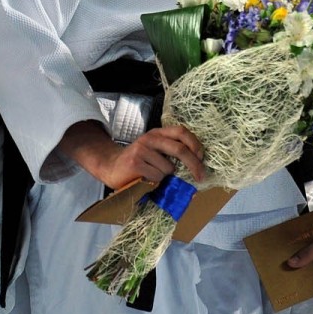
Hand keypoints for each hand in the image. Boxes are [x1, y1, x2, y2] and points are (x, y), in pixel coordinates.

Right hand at [59, 121, 205, 188]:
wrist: (111, 165)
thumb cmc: (138, 161)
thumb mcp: (154, 150)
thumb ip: (170, 151)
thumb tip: (197, 164)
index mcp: (158, 133)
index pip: (181, 131)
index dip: (195, 144)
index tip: (201, 158)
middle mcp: (150, 138)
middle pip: (180, 149)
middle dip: (194, 165)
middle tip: (200, 177)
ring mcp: (142, 149)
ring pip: (168, 168)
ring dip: (166, 177)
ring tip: (154, 175)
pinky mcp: (135, 163)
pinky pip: (157, 176)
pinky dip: (156, 182)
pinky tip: (146, 178)